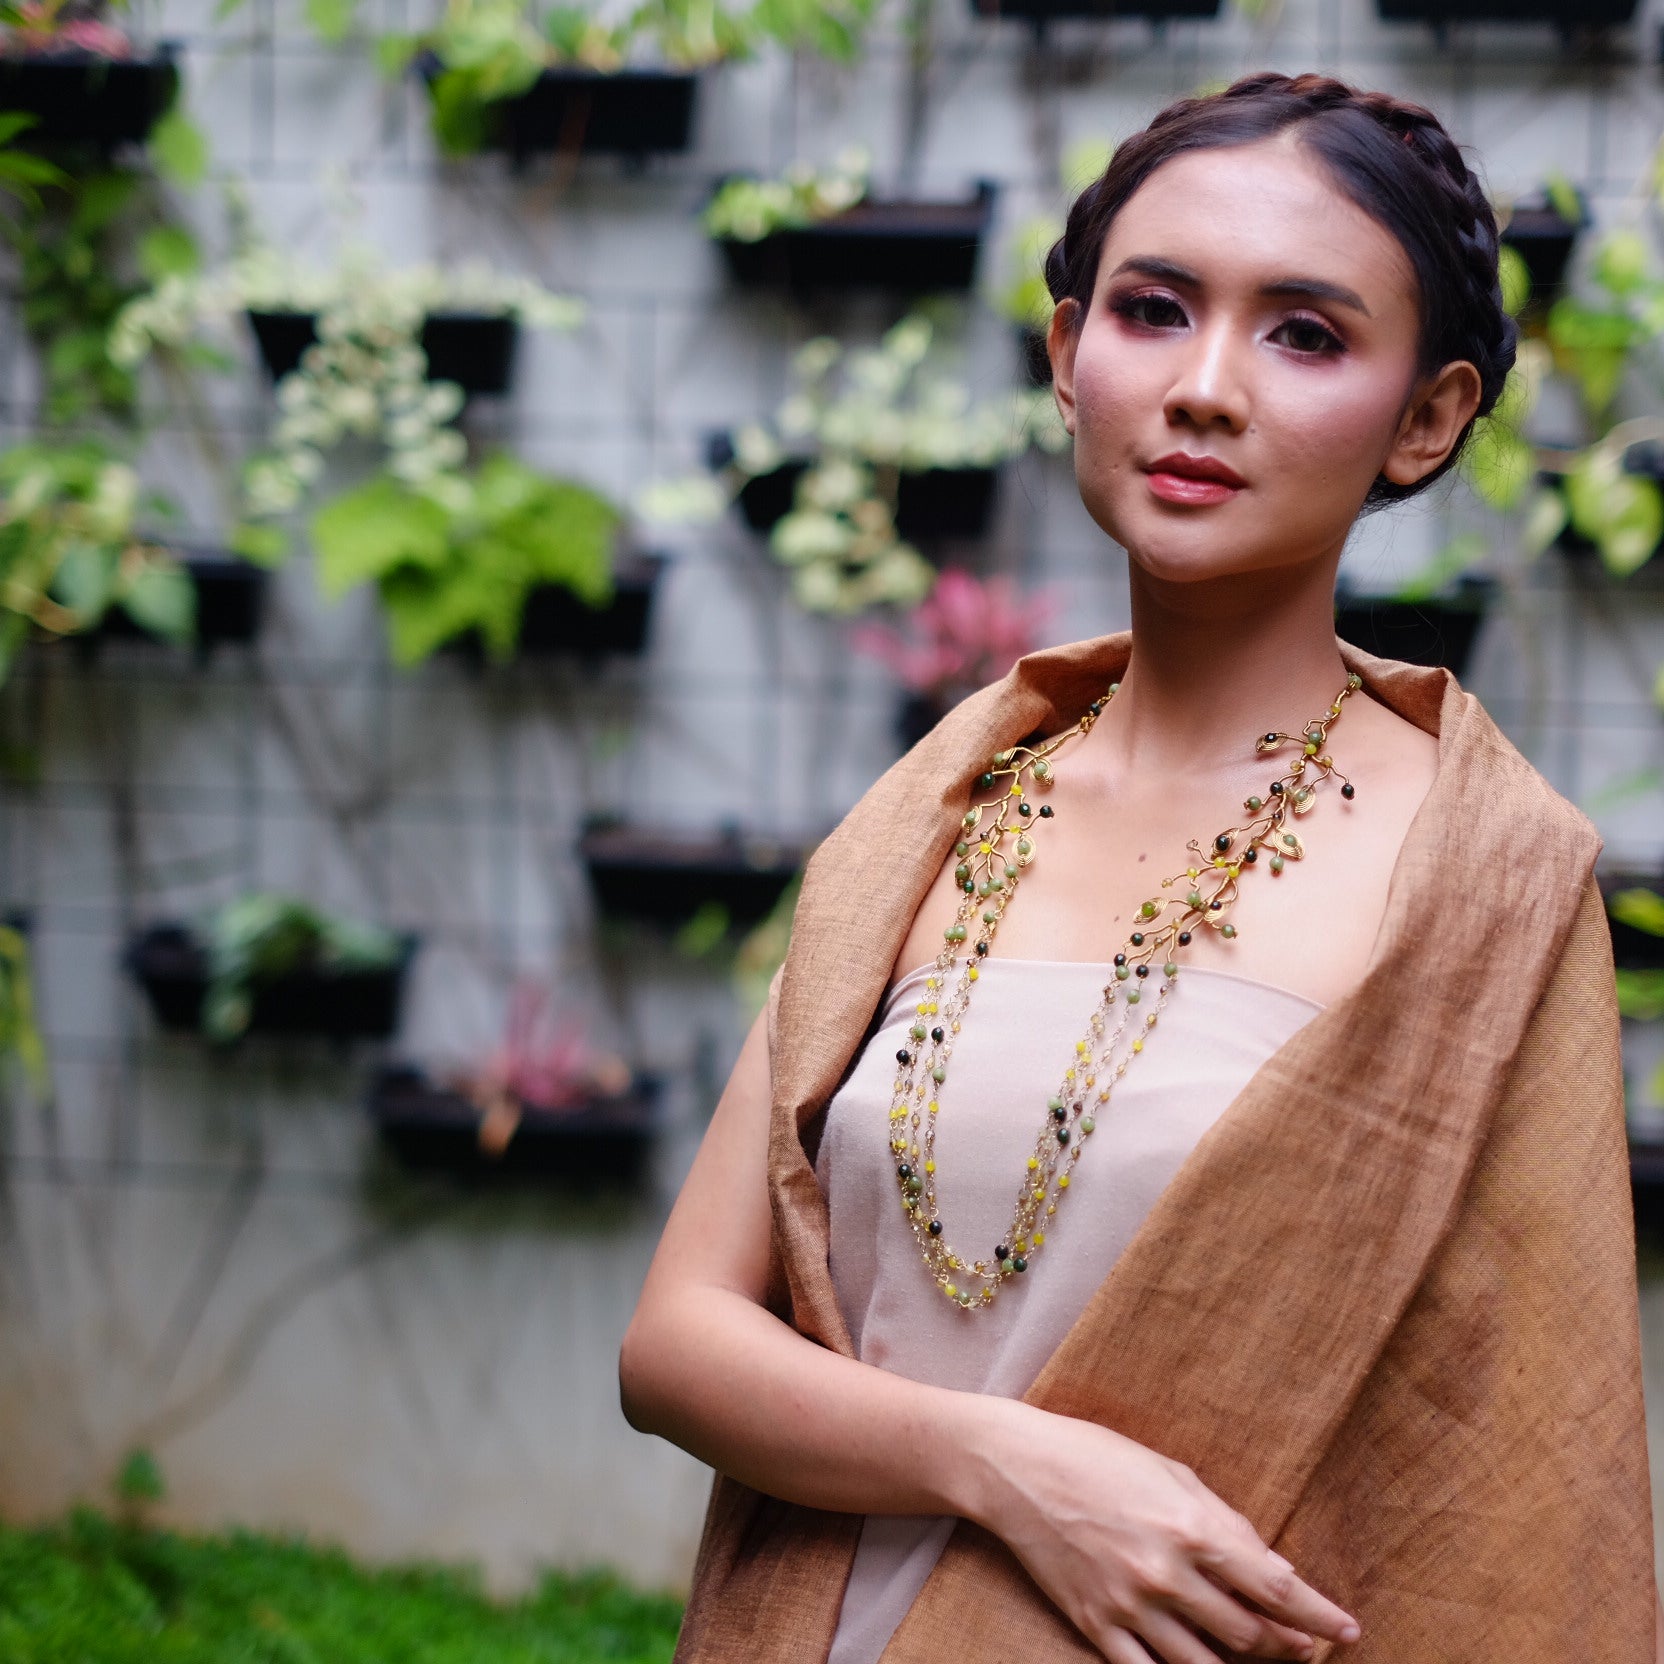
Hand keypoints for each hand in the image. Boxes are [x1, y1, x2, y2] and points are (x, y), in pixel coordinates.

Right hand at [971, 1403, 1360, 1661]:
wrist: (1016, 1468)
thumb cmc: (1096, 1455)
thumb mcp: (1170, 1471)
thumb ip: (1225, 1522)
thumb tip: (1276, 1569)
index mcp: (1192, 1527)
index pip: (1276, 1589)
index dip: (1320, 1617)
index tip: (1347, 1631)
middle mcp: (1167, 1573)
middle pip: (1249, 1634)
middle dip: (1288, 1647)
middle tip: (1306, 1649)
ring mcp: (1130, 1605)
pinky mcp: (1097, 1625)